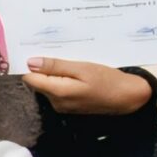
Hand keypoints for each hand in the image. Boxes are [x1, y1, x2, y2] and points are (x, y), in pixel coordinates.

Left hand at [24, 58, 153, 115]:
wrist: (127, 97)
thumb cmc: (107, 80)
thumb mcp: (82, 68)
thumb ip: (55, 66)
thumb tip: (30, 63)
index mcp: (58, 93)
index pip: (30, 79)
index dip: (30, 65)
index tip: (36, 50)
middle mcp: (55, 102)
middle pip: (38, 82)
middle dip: (43, 67)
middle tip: (55, 51)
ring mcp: (62, 106)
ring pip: (48, 85)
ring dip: (54, 72)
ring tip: (67, 59)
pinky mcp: (68, 105)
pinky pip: (57, 89)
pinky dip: (61, 79)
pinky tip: (73, 70)